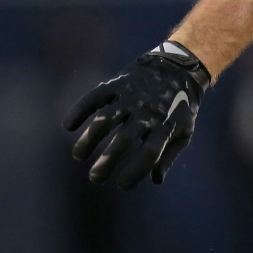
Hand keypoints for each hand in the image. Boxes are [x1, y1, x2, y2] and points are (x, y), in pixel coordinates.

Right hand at [63, 41, 210, 189]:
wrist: (178, 67)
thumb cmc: (180, 106)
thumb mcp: (183, 131)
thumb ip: (169, 155)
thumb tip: (155, 181)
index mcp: (164, 126)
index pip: (149, 154)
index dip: (135, 172)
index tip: (122, 185)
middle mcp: (146, 112)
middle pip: (123, 140)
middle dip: (106, 162)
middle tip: (95, 178)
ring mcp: (130, 97)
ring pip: (104, 120)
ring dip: (88, 140)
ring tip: (79, 156)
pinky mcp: (116, 84)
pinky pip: (94, 97)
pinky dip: (78, 110)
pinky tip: (68, 126)